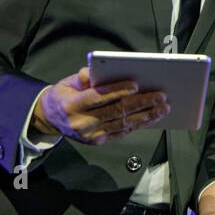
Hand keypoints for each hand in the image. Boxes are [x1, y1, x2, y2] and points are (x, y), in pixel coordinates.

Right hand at [33, 68, 168, 144]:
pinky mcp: (98, 141)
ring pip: (123, 124)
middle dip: (141, 103)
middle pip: (116, 111)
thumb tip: (94, 72)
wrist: (51, 119)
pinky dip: (138, 124)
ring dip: (146, 115)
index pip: (98, 97)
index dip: (118, 91)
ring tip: (163, 108)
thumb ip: (83, 77)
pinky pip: (122, 132)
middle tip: (160, 96)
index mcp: (72, 105)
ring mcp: (91, 135)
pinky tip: (151, 117)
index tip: (136, 84)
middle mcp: (82, 122)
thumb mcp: (67, 82)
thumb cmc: (64, 96)